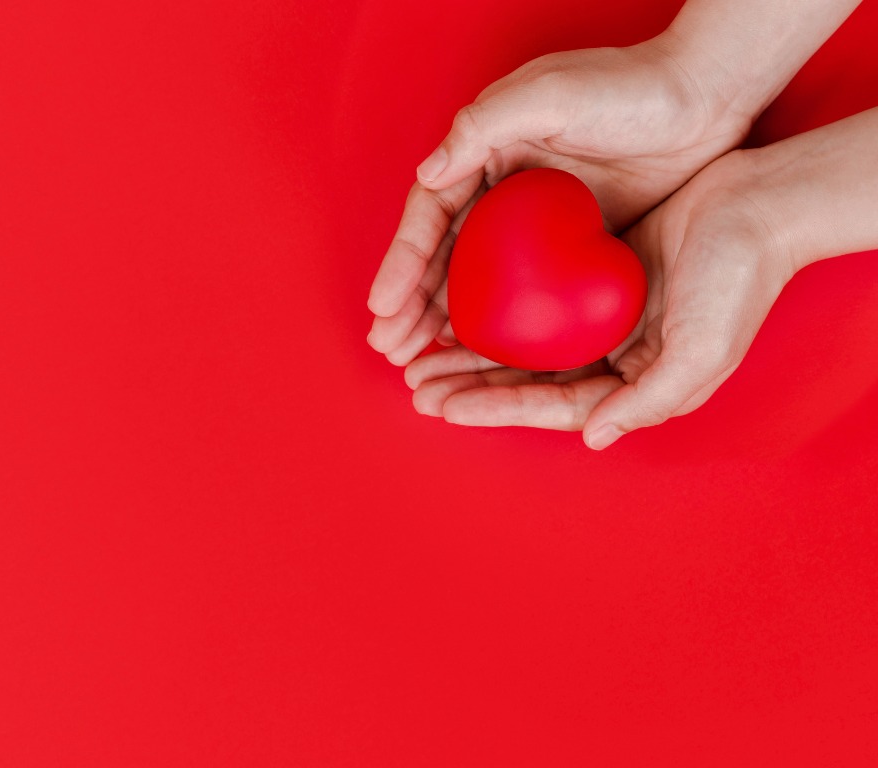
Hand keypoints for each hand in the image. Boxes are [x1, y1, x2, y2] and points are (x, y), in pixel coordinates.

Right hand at [366, 37, 749, 366]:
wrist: (704, 98)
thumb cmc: (627, 87)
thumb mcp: (550, 95)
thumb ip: (483, 126)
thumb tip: (426, 173)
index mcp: (483, 152)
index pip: (429, 215)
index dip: (402, 262)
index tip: (382, 308)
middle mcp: (500, 190)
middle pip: (444, 255)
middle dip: (412, 304)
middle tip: (391, 350)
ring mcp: (535, 222)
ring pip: (478, 280)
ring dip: (445, 320)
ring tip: (420, 362)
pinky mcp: (571, 243)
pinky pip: (524, 291)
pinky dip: (499, 320)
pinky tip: (482, 352)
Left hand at [404, 149, 795, 449]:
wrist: (762, 203)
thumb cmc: (739, 278)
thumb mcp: (702, 349)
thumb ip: (648, 399)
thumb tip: (594, 438)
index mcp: (636, 384)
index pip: (555, 406)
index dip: (498, 409)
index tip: (443, 406)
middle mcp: (615, 358)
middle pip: (530, 381)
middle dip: (473, 387)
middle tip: (416, 386)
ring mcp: (603, 319)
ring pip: (525, 344)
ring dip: (474, 353)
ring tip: (421, 358)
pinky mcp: (595, 278)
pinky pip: (536, 299)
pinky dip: (499, 308)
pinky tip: (459, 308)